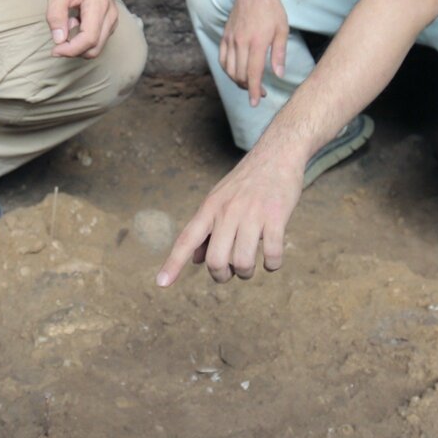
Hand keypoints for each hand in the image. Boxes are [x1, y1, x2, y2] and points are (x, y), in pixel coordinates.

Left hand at [46, 0, 118, 58]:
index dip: (71, 50)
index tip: (54, 49)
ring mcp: (113, 20)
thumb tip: (59, 40)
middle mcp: (110, 15)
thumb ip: (55, 15)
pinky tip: (76, 23)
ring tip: (68, 23)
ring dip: (78, 44)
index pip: (89, 38)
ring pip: (97, 47)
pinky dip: (83, 39)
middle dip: (73, 51)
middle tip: (57, 41)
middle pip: (95, 48)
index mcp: (98, 4)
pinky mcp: (111, 24)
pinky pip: (98, 41)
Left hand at [156, 147, 302, 284]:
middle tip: (230, 273)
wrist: (277, 154)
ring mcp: (252, 214)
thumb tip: (195, 260)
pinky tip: (271, 261)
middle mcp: (227, 211)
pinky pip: (271, 254)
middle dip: (221, 276)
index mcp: (210, 208)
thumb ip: (206, 229)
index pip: (187, 240)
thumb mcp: (219, 199)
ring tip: (251, 267)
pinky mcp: (276, 216)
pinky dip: (271, 265)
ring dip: (246, 273)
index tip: (161, 284)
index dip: (173, 263)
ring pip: (242, 262)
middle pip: (215, 260)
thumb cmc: (246, 182)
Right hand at [222, 0, 289, 106]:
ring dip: (238, 81)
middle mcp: (240, 42)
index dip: (255, 90)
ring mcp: (230, 39)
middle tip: (262, 93)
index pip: (253, 73)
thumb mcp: (283, 29)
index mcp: (256, 41)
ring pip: (229, 69)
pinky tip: (237, 73)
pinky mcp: (225, 36)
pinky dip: (228, 71)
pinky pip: (223, 59)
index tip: (256, 103)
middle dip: (249, 88)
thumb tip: (279, 74)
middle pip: (240, 74)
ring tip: (250, 84)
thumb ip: (279, 53)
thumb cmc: (271, 9)